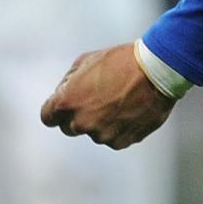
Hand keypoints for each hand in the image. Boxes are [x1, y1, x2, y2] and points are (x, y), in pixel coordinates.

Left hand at [42, 44, 176, 148]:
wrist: (155, 72)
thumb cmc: (119, 61)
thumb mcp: (85, 61)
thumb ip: (68, 83)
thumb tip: (63, 94)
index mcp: (67, 102)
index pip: (47, 117)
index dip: (55, 111)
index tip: (63, 107)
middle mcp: (81, 123)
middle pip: (69, 128)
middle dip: (77, 116)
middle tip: (96, 100)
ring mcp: (102, 135)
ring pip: (94, 133)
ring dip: (100, 122)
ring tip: (119, 101)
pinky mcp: (121, 142)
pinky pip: (113, 139)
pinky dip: (118, 129)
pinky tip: (129, 111)